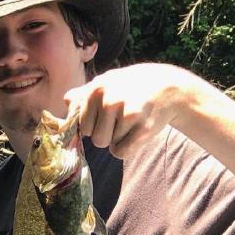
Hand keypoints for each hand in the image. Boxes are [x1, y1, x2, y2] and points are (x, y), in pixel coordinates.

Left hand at [64, 63, 197, 158]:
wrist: (168, 88)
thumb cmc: (132, 87)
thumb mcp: (107, 82)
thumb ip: (83, 94)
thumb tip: (66, 102)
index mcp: (95, 89)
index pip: (80, 125)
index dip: (93, 125)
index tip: (105, 116)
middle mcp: (108, 100)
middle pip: (93, 138)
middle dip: (105, 134)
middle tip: (121, 119)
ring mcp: (125, 113)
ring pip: (108, 145)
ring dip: (118, 139)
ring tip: (131, 122)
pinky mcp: (142, 128)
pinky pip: (121, 152)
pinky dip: (128, 148)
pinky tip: (137, 131)